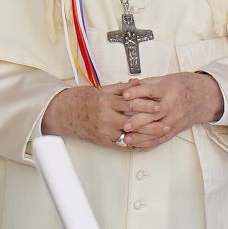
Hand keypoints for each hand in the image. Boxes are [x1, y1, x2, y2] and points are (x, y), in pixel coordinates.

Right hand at [41, 80, 160, 147]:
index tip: (157, 106)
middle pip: (133, 121)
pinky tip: (145, 145)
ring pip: (130, 135)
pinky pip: (122, 145)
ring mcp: (104, 131)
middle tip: (165, 123)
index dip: (145, 105)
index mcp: (106, 102)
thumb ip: (120, 88)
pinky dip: (134, 145)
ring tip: (159, 135)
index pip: (130, 104)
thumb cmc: (80, 100)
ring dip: (146, 136)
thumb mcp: (100, 89)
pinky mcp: (103, 141)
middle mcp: (106, 117)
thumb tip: (136, 83)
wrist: (63, 113)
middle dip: (151, 123)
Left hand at [118, 72, 223, 149]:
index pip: (151, 91)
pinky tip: (138, 146)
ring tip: (127, 139)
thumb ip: (147, 83)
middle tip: (125, 125)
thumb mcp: (166, 79)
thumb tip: (128, 85)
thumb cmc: (184, 85)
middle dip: (138, 121)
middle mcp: (172, 104)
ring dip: (141, 136)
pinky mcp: (176, 129)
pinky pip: (162, 138)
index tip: (125, 95)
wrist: (205, 96)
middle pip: (154, 114)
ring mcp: (175, 118)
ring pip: (157, 129)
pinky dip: (149, 144)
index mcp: (168, 89)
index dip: (137, 92)